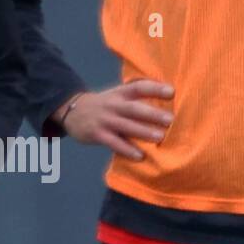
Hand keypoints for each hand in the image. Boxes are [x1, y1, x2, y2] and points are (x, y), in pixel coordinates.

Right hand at [54, 81, 174, 160]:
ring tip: (160, 137)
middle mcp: (113, 105)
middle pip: (134, 109)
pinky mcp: (97, 135)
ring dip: (143, 132)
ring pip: (125, 126)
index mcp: (121, 93)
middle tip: (171, 120)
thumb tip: (169, 99)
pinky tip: (140, 156)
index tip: (172, 92)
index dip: (155, 88)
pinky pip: (114, 143)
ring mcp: (105, 120)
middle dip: (152, 114)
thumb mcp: (118, 95)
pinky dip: (127, 150)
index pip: (139, 87)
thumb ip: (138, 97)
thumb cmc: (106, 104)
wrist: (71, 110)